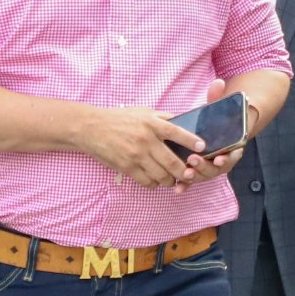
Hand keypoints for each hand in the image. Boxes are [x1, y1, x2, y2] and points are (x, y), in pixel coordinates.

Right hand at [79, 107, 199, 189]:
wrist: (92, 128)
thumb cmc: (121, 119)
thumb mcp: (143, 112)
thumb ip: (163, 118)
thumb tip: (185, 122)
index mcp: (151, 123)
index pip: (176, 132)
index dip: (191, 141)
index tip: (202, 147)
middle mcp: (145, 140)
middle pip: (172, 162)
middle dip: (185, 172)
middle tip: (190, 174)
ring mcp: (136, 155)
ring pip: (161, 176)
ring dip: (171, 180)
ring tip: (173, 179)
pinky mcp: (126, 167)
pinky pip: (147, 182)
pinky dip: (155, 184)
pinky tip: (156, 180)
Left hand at [167, 79, 250, 191]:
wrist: (218, 130)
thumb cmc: (218, 119)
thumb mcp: (219, 107)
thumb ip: (218, 97)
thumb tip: (217, 82)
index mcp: (232, 147)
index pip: (232, 155)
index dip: (226, 158)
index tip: (219, 157)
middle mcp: (223, 160)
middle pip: (216, 169)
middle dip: (204, 167)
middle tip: (192, 161)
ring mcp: (210, 168)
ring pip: (203, 176)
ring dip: (194, 177)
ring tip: (183, 173)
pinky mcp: (198, 172)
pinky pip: (192, 181)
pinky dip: (186, 185)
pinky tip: (177, 188)